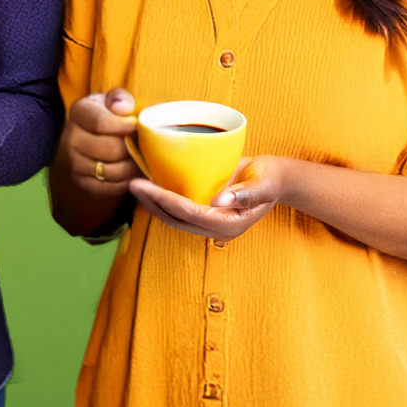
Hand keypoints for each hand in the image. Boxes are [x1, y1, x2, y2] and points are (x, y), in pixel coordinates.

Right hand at [62, 88, 142, 195]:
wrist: (98, 133)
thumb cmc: (113, 114)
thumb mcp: (116, 100)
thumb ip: (121, 98)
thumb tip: (121, 107)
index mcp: (79, 112)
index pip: (101, 123)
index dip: (124, 127)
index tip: (137, 127)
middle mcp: (70, 137)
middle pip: (109, 150)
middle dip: (132, 150)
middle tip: (143, 147)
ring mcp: (73, 161)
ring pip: (109, 171)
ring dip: (130, 169)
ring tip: (140, 161)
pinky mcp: (79, 180)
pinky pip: (104, 189)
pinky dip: (122, 184)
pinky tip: (131, 175)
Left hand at [130, 155, 295, 244]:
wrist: (274, 179)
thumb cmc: (271, 178)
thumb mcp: (264, 182)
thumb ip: (246, 193)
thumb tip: (220, 201)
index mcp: (230, 224)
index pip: (189, 213)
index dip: (164, 200)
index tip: (144, 185)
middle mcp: (216, 229)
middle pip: (175, 219)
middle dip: (152, 203)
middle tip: (132, 183)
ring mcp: (209, 223)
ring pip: (172, 218)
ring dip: (152, 204)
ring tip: (135, 185)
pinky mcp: (203, 214)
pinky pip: (177, 211)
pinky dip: (161, 201)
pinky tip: (149, 187)